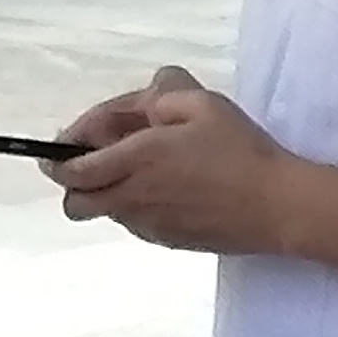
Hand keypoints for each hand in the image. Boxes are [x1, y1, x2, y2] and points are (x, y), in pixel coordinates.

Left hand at [54, 69, 305, 258]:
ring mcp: (150, 224)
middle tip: (94, 162)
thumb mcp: (203, 103)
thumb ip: (160, 95)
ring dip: (110, 192)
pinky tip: (173, 189)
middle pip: (76, 204)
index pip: (73, 170)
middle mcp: (134, 197)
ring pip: (107, 213)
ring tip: (149, 169)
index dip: (59, 159)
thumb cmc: (242, 151)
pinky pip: (137, 223)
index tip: (62, 147)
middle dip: (73, 185)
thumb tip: (139, 102)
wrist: (278, 208)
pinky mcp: (169, 241)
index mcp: (137, 159)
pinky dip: (138, 205)